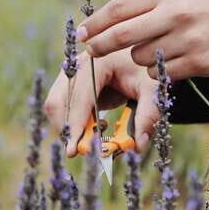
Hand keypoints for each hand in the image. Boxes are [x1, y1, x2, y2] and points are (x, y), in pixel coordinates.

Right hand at [43, 48, 159, 156]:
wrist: (144, 58)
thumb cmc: (147, 71)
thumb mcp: (152, 90)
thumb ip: (148, 116)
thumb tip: (137, 145)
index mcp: (97, 62)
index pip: (79, 98)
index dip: (76, 125)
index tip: (75, 150)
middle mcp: (78, 66)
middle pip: (57, 101)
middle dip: (67, 130)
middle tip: (83, 151)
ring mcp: (72, 74)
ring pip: (55, 106)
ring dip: (70, 128)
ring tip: (96, 137)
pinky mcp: (72, 84)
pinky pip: (63, 108)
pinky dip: (74, 124)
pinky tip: (96, 127)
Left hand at [77, 0, 208, 79]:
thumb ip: (146, 2)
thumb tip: (103, 20)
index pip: (119, 8)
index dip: (95, 23)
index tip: (80, 33)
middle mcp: (176, 12)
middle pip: (121, 35)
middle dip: (100, 46)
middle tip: (90, 52)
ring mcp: (187, 38)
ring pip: (140, 58)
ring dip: (138, 58)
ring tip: (156, 49)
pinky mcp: (198, 62)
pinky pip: (160, 73)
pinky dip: (159, 70)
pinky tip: (172, 60)